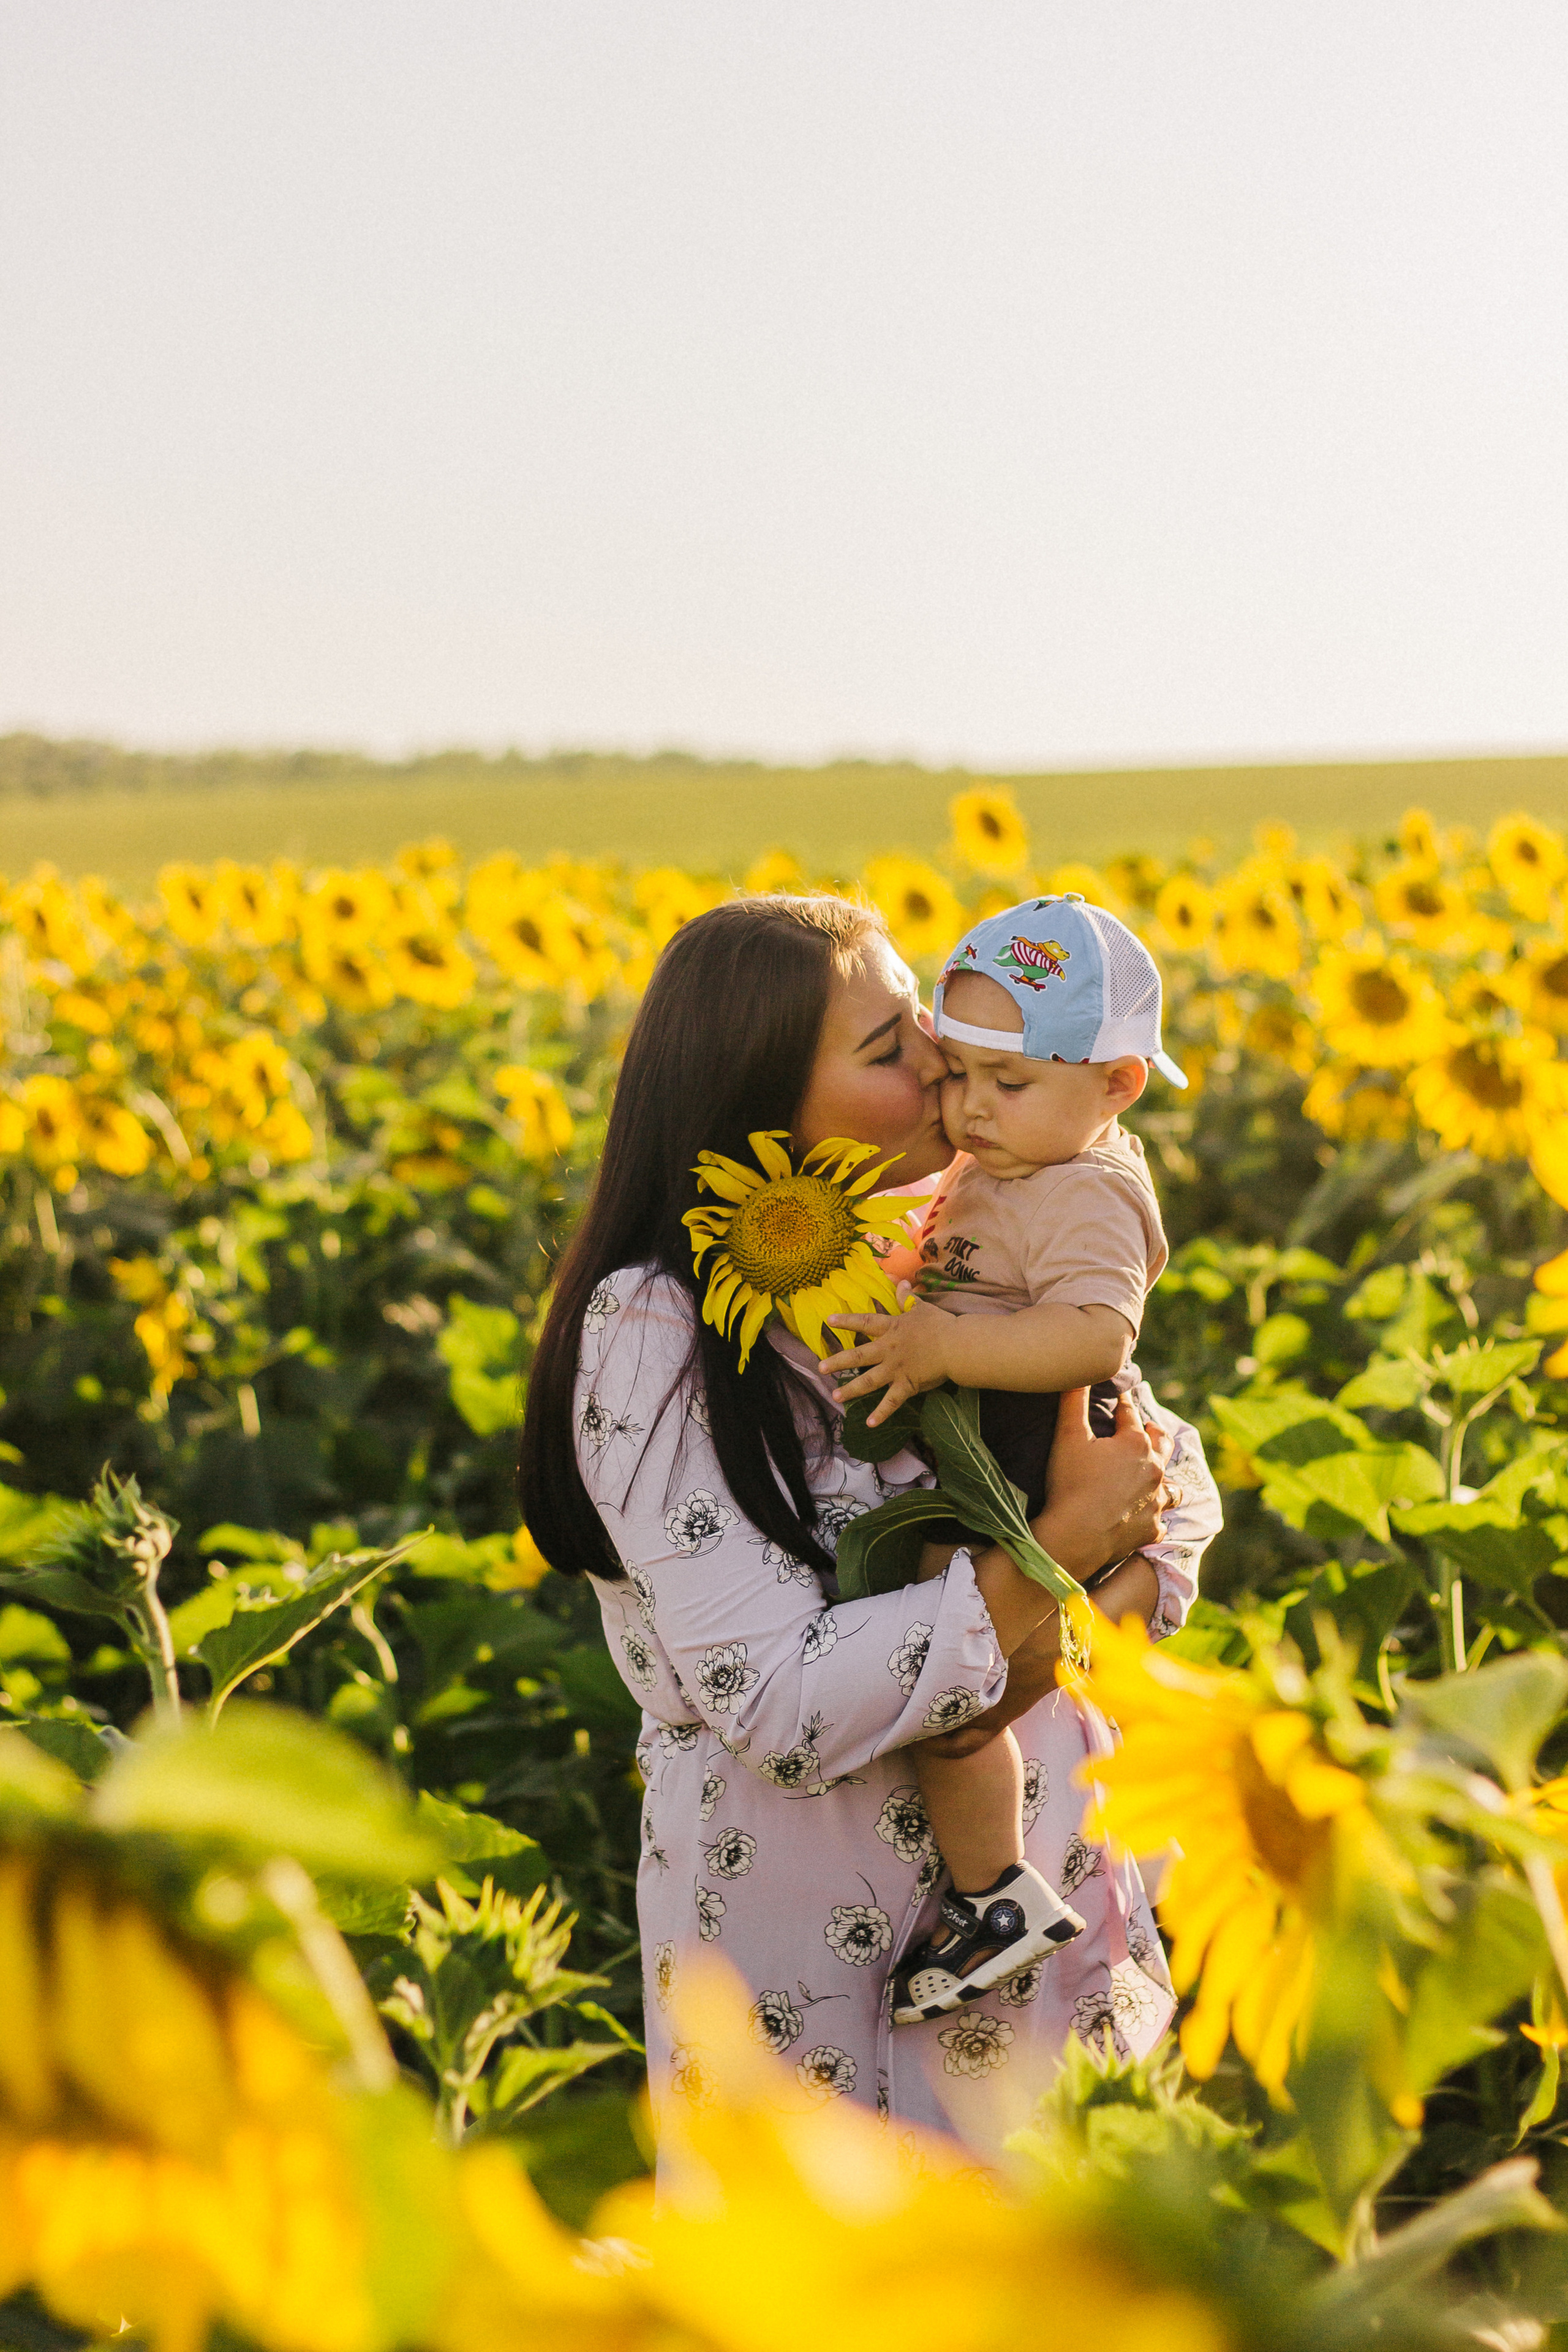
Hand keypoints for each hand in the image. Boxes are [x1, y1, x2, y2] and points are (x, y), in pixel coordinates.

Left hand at [819, 1292, 954, 1425]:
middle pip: (858, 1356)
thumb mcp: (922, 1307)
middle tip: (820, 1368)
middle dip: (838, 1362)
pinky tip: (869, 1424)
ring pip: (868, 1381)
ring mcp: (896, 1369)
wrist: (957, 1346)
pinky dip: (881, 1413)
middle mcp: (888, 1350)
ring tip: (835, 1396)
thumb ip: (907, 1297)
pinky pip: (891, 1402)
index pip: (865, 1323)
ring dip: (851, 1389)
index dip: (846, 1321)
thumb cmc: (941, 1325)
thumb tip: (901, 1280)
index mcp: (892, 1329)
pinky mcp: (907, 1385)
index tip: (828, 1320)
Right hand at [1033, 1388, 1170, 1581]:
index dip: (1123, 1404)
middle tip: (1148, 1429)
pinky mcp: (1152, 1529)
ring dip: (1163, 1478)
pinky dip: (1154, 1515)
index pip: (1130, 1414)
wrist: (1075, 1535)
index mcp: (1135, 1443)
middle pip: (1162, 1444)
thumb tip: (1078, 1373)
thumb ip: (1073, 1401)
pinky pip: (1161, 1519)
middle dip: (1154, 1434)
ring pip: (1172, 1486)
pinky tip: (1147, 1515)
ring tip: (1155, 1476)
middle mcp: (1154, 1469)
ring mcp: (1156, 1501)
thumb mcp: (1068, 1436)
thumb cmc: (1070, 1483)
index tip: (1121, 1398)